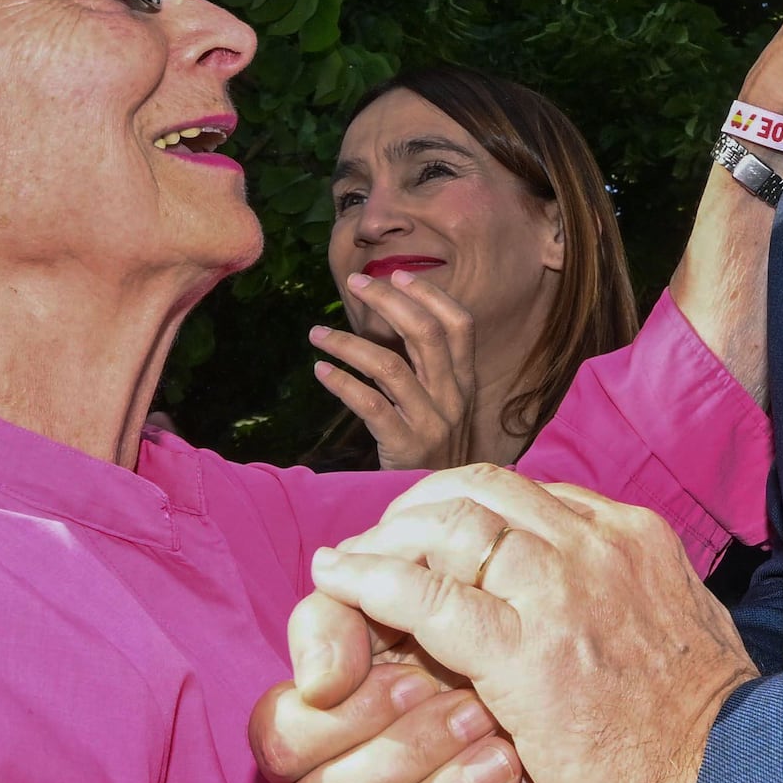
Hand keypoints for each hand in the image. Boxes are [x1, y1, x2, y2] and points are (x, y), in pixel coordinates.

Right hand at [258, 591, 530, 782]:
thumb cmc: (528, 744)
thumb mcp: (484, 676)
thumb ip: (425, 626)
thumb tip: (384, 592)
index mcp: (325, 747)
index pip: (281, 731)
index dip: (341, 710)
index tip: (418, 676)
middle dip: (398, 749)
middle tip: (479, 711)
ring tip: (504, 765)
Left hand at [306, 470, 750, 782]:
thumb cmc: (708, 746)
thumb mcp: (678, 642)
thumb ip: (626, 608)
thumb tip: (587, 614)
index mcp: (634, 539)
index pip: (524, 493)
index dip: (460, 508)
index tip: (426, 540)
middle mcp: (597, 547)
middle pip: (476, 491)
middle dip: (411, 510)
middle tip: (372, 547)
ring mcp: (563, 593)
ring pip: (445, 526)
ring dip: (381, 540)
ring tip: (343, 568)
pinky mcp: (528, 655)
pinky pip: (426, 595)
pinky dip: (370, 582)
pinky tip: (336, 584)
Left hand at [312, 273, 496, 469]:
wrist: (444, 507)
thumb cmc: (433, 451)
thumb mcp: (442, 408)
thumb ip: (426, 371)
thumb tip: (389, 322)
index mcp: (465, 383)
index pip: (460, 325)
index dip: (430, 295)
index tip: (398, 274)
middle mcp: (453, 398)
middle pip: (425, 334)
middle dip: (388, 302)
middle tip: (355, 284)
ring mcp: (432, 423)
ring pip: (390, 366)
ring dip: (348, 343)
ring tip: (317, 333)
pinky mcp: (406, 447)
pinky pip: (370, 406)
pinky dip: (342, 383)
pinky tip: (321, 371)